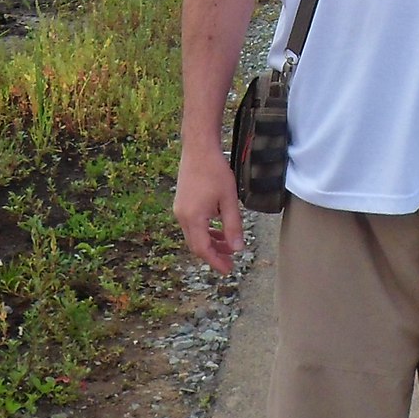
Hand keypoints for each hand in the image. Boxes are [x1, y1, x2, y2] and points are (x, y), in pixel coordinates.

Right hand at [174, 143, 245, 274]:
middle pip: (196, 245)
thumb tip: (238, 248)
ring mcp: (180, 209)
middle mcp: (182, 216)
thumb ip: (233, 225)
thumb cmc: (215, 171)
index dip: (216, 261)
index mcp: (193, 218)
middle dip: (214, 255)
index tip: (228, 270)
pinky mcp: (182, 203)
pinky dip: (205, 231)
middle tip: (230, 262)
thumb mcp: (229, 199)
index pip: (203, 248)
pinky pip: (192, 225)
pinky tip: (218, 228)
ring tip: (228, 246)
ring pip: (194, 235)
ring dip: (210, 242)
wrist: (198, 148)